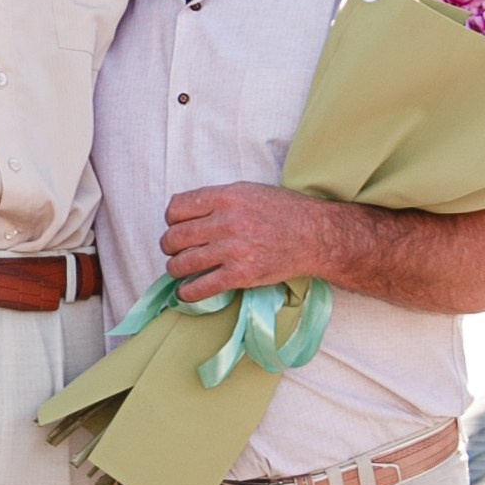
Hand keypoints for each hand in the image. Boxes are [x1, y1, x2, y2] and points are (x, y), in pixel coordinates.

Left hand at [160, 183, 334, 301]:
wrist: (314, 236)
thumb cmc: (283, 211)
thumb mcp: (248, 191)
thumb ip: (217, 199)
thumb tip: (185, 213)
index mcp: (226, 196)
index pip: (176, 208)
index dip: (172, 220)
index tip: (177, 226)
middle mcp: (226, 221)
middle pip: (174, 237)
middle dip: (169, 246)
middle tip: (175, 250)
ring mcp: (233, 250)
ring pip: (182, 263)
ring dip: (176, 269)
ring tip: (181, 270)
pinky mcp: (241, 275)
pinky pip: (201, 288)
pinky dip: (188, 293)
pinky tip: (187, 292)